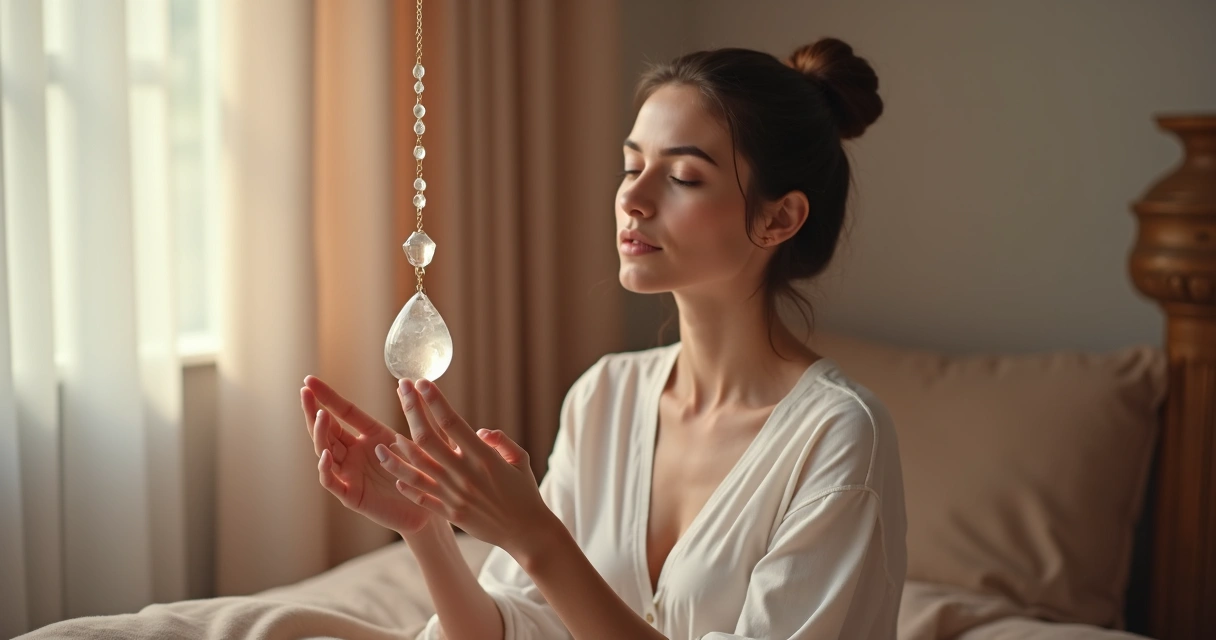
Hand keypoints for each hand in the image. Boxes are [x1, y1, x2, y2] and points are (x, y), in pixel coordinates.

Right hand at [301, 375, 440, 535]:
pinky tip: (325, 454)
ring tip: (320, 416)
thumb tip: (407, 381)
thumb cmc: (428, 473)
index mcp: (370, 436)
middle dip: (314, 411)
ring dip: (321, 434)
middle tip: (305, 393)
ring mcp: (350, 473)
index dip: (327, 397)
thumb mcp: (421, 439)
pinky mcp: (351, 495)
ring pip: (325, 452)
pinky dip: (325, 468)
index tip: (309, 380)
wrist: (435, 508)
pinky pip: (331, 481)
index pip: (343, 412)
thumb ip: (415, 412)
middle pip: (327, 430)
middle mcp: (355, 453)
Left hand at [376, 378, 557, 558]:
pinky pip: (422, 497)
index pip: (452, 423)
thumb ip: (499, 440)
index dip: (435, 401)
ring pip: (416, 471)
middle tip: (401, 391)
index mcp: (484, 457)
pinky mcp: (450, 513)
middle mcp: (464, 474)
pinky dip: (407, 486)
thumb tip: (477, 430)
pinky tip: (395, 476)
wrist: (526, 531)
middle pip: (428, 439)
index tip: (423, 383)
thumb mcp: (520, 459)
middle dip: (412, 411)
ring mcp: (454, 495)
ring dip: (396, 455)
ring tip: (380, 443)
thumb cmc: (524, 491)